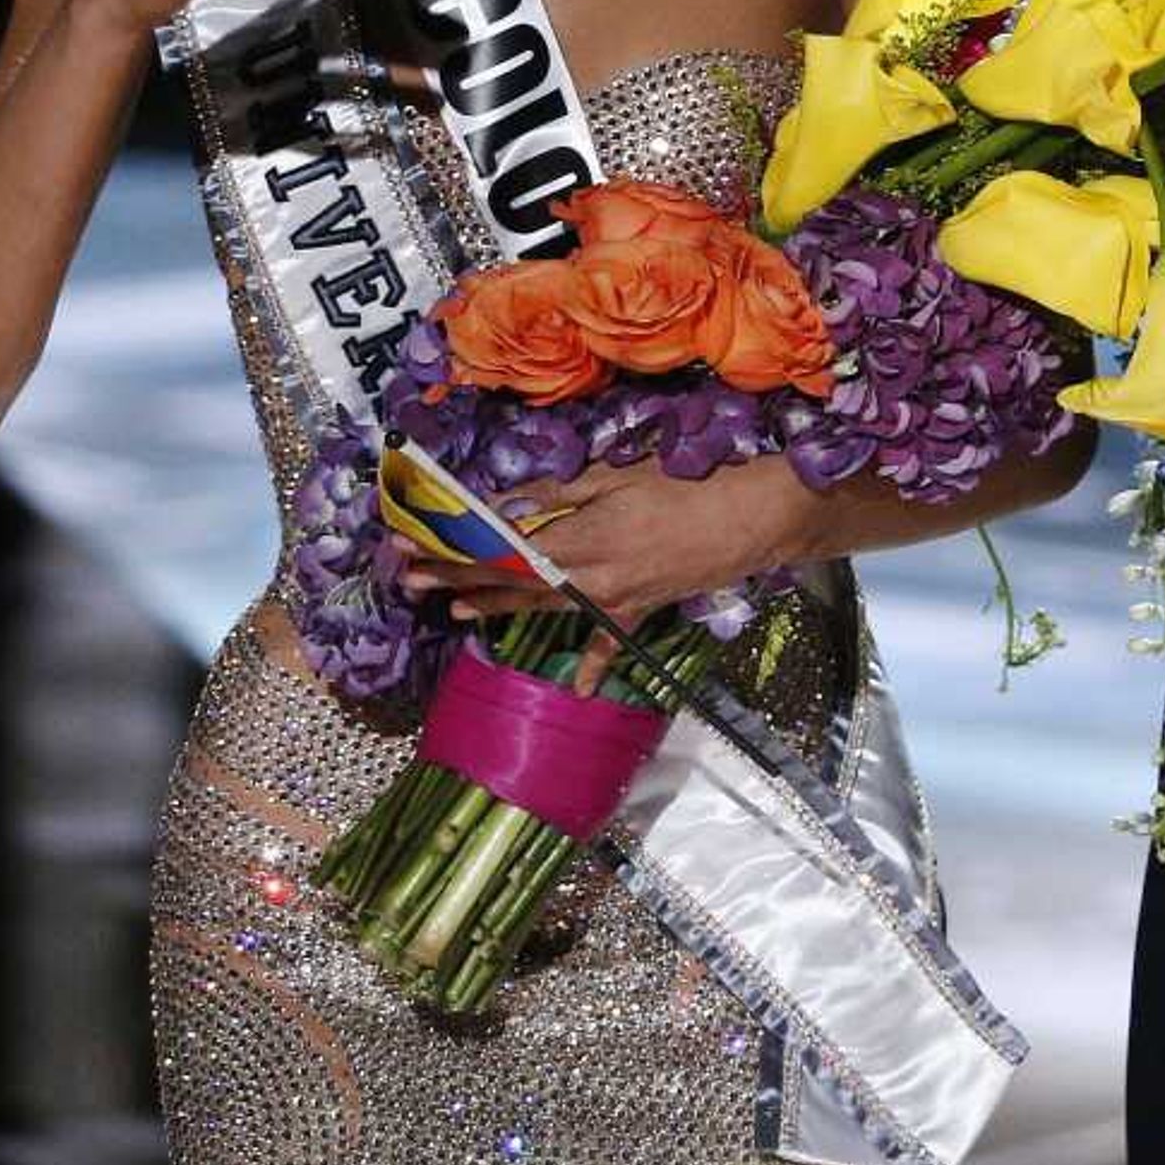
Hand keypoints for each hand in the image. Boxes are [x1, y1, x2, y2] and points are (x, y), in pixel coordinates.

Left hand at [398, 454, 824, 629]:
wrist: (752, 518)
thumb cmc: (688, 484)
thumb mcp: (618, 475)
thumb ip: (558, 492)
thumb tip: (506, 505)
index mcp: (579, 541)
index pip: (497, 552)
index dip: (451, 552)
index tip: (411, 550)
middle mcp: (587, 578)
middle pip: (510, 583)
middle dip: (458, 580)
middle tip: (412, 582)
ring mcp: (613, 600)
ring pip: (545, 608)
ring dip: (499, 609)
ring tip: (460, 611)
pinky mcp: (639, 609)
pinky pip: (611, 642)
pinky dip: (593, 666)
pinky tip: (576, 688)